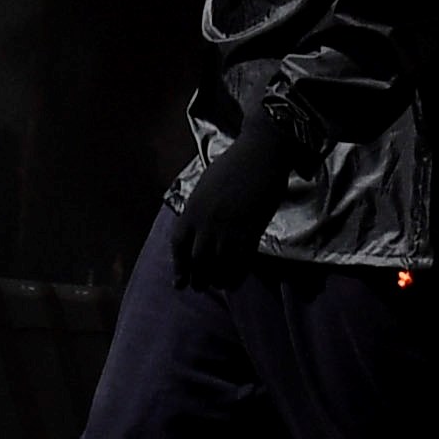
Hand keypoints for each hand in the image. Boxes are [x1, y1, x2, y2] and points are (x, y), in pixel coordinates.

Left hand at [172, 91, 297, 288]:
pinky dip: (236, 274)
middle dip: (197, 278)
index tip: (179, 281)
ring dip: (216, 280)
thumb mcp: (206, 186)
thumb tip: (196, 230)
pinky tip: (235, 279)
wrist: (260, 152)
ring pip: (218, 265)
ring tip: (218, 285)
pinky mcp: (250, 230)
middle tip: (201, 286)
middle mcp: (206, 221)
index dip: (179, 266)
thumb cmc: (234, 164)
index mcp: (192, 208)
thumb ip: (198, 209)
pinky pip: (240, 261)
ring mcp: (228, 227)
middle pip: (197, 260)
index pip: (178, 244)